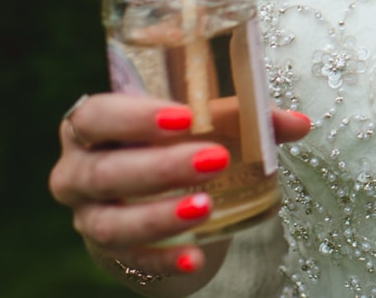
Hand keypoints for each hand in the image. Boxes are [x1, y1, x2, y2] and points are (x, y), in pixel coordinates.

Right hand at [48, 93, 310, 280]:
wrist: (156, 197)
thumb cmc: (176, 143)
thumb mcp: (206, 125)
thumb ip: (248, 120)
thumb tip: (298, 123)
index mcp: (92, 126)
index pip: (94, 116)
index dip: (133, 117)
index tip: (185, 117)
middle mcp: (77, 171)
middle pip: (105, 172)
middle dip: (160, 167)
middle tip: (215, 159)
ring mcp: (88, 215)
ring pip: (112, 222)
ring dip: (159, 216)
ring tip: (206, 207)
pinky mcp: (108, 252)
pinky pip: (131, 260)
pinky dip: (164, 258)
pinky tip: (196, 257)